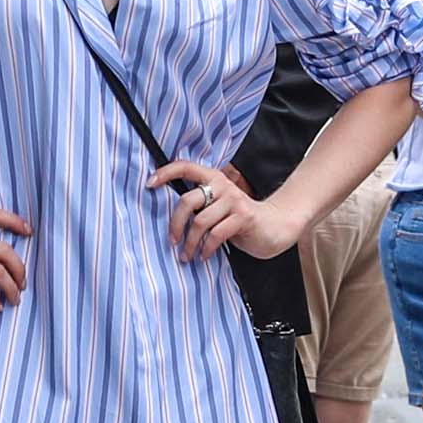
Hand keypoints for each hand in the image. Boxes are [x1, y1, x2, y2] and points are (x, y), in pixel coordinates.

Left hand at [149, 158, 301, 261]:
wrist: (273, 227)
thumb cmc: (238, 219)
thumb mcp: (217, 206)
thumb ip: (200, 204)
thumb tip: (169, 216)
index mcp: (213, 178)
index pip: (185, 167)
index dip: (166, 172)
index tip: (149, 184)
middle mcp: (222, 186)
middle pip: (188, 201)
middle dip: (176, 224)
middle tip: (172, 240)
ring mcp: (234, 201)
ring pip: (200, 222)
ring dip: (190, 243)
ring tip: (187, 255)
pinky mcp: (243, 217)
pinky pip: (216, 234)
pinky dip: (206, 248)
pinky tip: (204, 256)